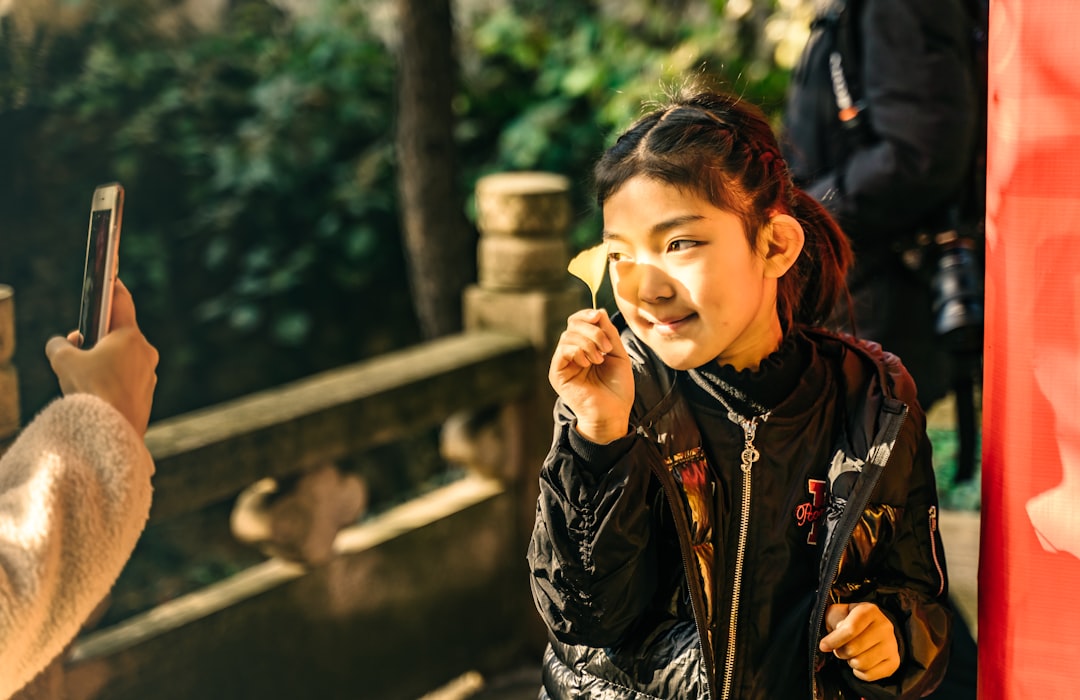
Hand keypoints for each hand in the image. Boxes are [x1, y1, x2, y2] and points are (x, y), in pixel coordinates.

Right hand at [46, 279, 158, 433]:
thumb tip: (60, 343)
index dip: (112, 288)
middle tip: (79, 344)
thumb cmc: (91, 391)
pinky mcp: (147, 393)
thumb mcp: (63, 362)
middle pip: (120, 333)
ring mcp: (149, 373)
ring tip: (84, 375)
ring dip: (105, 360)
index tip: (110, 278)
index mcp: (129, 336)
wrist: (112, 432)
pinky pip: (127, 378)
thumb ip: (58, 345)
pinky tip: (97, 391)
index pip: (121, 302)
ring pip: (124, 358)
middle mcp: (145, 351)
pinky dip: (112, 379)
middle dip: (99, 336)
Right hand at [548, 308, 632, 443]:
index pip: (577, 322)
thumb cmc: (618, 388)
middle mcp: (571, 353)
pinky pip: (562, 350)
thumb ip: (608, 333)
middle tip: (606, 347)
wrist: (614, 413)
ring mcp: (563, 363)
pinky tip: (589, 362)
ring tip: (600, 359)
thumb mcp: (618, 354)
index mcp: (585, 347)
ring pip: (567, 336)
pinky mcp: (557, 374)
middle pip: (572, 325)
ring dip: (588, 342)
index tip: (598, 316)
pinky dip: (577, 351)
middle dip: (592, 330)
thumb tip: (598, 311)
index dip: (586, 315)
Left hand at [819, 602, 900, 681]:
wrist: (875, 628)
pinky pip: (869, 675)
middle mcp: (884, 627)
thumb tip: (829, 642)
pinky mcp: (894, 662)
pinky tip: (860, 662)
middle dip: (840, 651)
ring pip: (861, 664)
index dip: (834, 640)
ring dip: (850, 661)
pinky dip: (859, 672)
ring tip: (851, 654)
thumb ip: (832, 621)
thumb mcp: (840, 612)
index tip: (823, 646)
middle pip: (853, 649)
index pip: (850, 629)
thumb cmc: (852, 620)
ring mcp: (892, 645)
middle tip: (839, 648)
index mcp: (870, 611)